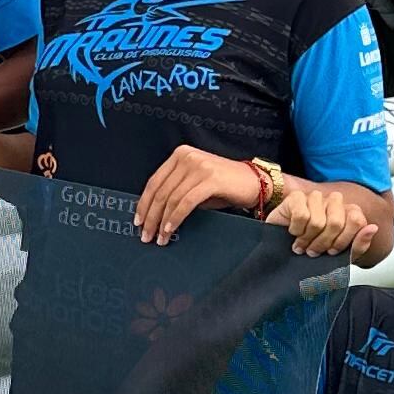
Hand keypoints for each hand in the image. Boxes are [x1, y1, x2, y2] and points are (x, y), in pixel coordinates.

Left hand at [135, 147, 264, 245]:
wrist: (254, 182)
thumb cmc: (224, 186)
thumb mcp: (195, 184)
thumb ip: (175, 191)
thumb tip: (153, 214)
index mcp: (180, 155)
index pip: (154, 181)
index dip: (144, 204)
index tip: (138, 221)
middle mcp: (188, 157)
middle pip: (160, 191)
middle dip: (151, 217)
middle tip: (146, 235)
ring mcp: (199, 166)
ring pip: (171, 199)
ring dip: (162, 222)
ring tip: (160, 238)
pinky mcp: (210, 179)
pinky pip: (186, 203)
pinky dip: (176, 218)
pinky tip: (171, 230)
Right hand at [271, 171, 362, 257]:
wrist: (285, 250)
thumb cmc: (315, 249)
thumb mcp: (341, 255)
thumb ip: (360, 244)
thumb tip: (372, 228)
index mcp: (349, 212)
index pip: (357, 221)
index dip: (344, 241)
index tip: (332, 251)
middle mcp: (334, 201)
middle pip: (337, 223)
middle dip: (323, 243)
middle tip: (314, 251)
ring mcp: (315, 197)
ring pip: (318, 221)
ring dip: (307, 239)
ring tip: (302, 244)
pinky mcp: (296, 197)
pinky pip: (301, 215)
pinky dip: (296, 230)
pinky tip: (293, 232)